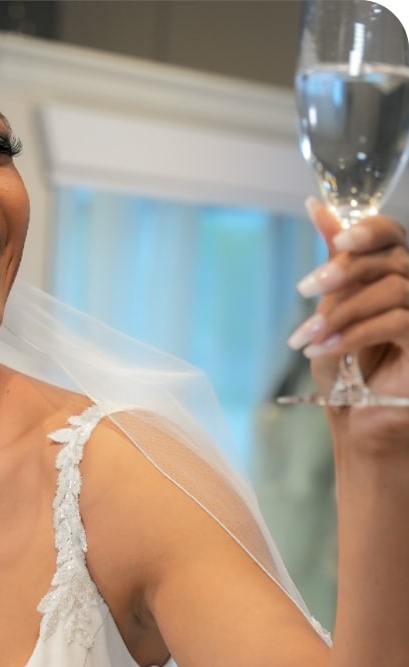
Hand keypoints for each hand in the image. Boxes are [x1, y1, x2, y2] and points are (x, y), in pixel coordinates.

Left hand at [288, 198, 408, 437]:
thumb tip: (318, 206)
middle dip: (344, 271)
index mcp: (396, 276)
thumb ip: (335, 264)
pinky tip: (323, 349)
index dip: (369, 229)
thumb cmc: (346, 371)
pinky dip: (355, 334)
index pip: (393, 234)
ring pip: (394, 290)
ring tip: (305, 338)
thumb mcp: (331, 311)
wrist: (356, 423)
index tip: (338, 239)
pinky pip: (398, 322)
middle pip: (393, 259)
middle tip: (305, 290)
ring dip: (341, 312)